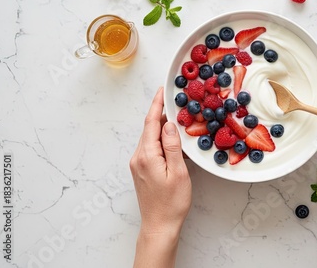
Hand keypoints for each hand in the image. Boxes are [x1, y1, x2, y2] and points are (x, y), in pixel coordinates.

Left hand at [130, 87, 191, 267]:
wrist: (159, 225)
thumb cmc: (171, 203)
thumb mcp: (178, 172)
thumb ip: (172, 146)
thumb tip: (169, 124)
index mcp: (147, 156)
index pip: (151, 123)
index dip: (157, 105)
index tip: (162, 90)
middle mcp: (138, 157)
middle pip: (149, 128)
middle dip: (161, 113)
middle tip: (175, 102)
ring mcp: (138, 164)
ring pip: (150, 137)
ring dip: (162, 127)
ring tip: (178, 119)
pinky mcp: (141, 169)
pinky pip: (151, 147)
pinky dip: (161, 139)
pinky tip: (173, 140)